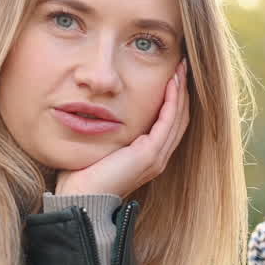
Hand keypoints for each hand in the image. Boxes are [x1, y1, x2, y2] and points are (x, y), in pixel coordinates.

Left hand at [56, 60, 188, 197]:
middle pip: (179, 118)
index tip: (172, 75)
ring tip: (181, 69)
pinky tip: (172, 83)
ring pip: (178, 117)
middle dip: (182, 91)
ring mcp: (157, 156)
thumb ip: (108, 132)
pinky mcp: (150, 154)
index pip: (169, 122)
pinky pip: (168, 121)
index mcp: (148, 156)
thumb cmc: (83, 175)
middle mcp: (158, 156)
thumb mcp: (101, 146)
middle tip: (182, 66)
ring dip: (181, 91)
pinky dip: (172, 100)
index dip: (174, 98)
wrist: (81, 197)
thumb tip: (97, 112)